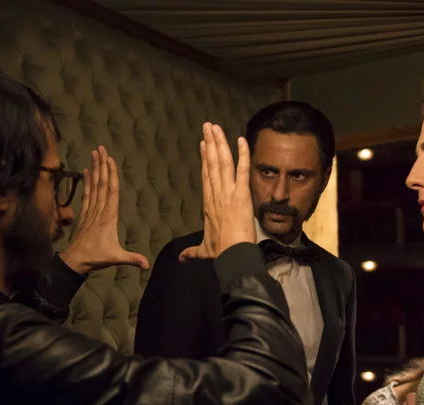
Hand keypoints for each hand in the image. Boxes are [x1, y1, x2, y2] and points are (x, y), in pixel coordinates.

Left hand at [59, 145, 149, 274]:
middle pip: (102, 183)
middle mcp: (99, 210)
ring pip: (94, 186)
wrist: (75, 260)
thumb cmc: (96, 258)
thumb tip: (147, 265)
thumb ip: (132, 259)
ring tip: (94, 153)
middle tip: (101, 148)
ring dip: (94, 169)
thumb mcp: (116, 258)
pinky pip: (86, 194)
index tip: (110, 159)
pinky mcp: (85, 214)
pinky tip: (85, 171)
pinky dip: (86, 181)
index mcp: (109, 217)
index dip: (111, 174)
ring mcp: (91, 211)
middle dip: (102, 165)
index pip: (111, 191)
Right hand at [179, 123, 255, 261]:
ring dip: (219, 143)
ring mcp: (228, 193)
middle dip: (210, 143)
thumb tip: (181, 259)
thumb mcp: (203, 251)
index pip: (206, 176)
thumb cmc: (220, 252)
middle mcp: (216, 195)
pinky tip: (241, 140)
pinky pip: (242, 170)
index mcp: (208, 205)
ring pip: (222, 163)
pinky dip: (242, 154)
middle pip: (211, 164)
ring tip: (215, 127)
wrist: (233, 255)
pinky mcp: (241, 194)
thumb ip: (192, 252)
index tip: (203, 144)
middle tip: (208, 126)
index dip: (204, 159)